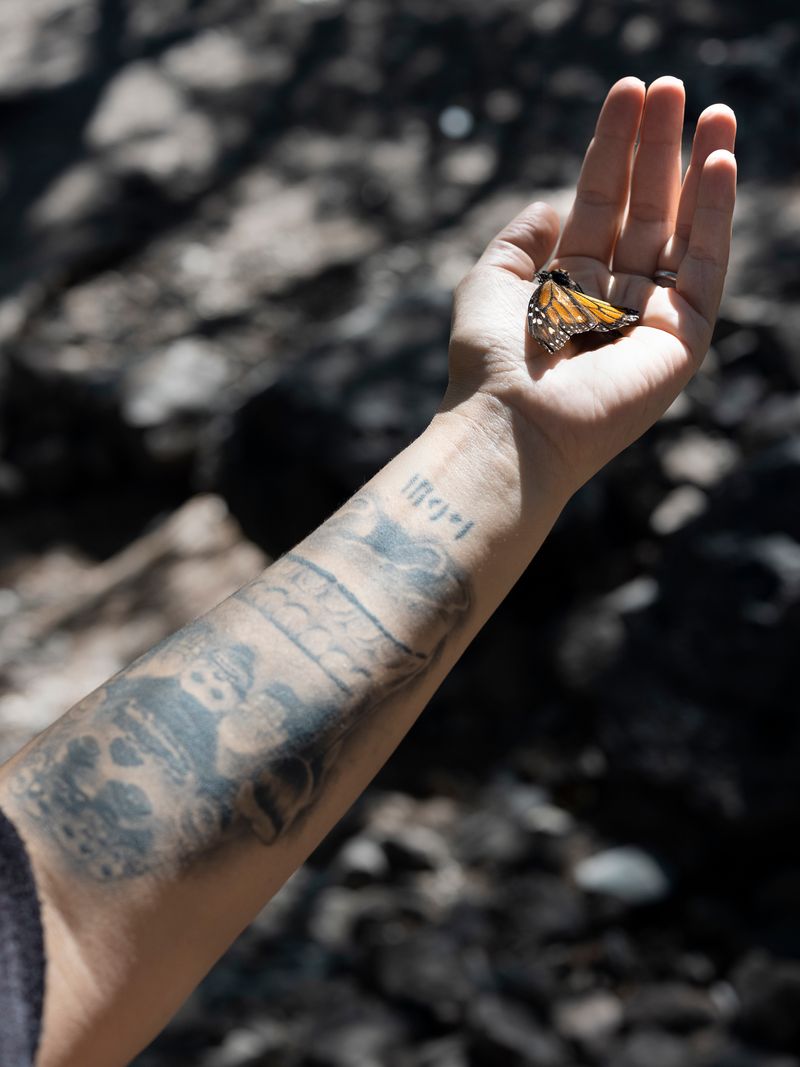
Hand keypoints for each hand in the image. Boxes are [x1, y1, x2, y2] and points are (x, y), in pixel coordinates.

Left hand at [446, 76, 736, 496]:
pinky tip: (717, 163)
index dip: (613, 150)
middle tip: (672, 85)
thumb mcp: (490, 280)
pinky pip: (707, 267)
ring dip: (698, 169)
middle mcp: (613, 299)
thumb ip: (520, 239)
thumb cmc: (490, 360)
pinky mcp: (683, 340)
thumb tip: (549, 205)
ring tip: (711, 108)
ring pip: (683, 232)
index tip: (629, 92)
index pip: (599, 204)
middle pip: (645, 210)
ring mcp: (651, 319)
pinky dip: (715, 215)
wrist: (511, 423)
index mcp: (569, 287)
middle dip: (658, 148)